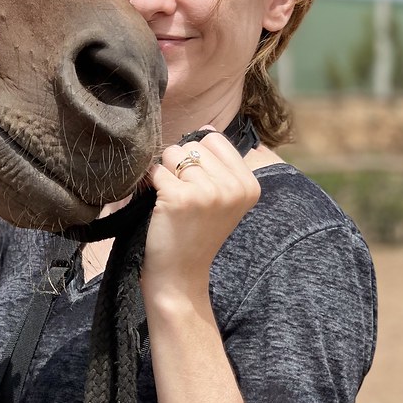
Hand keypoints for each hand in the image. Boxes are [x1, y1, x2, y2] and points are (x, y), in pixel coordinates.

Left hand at [142, 127, 260, 295]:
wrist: (181, 275)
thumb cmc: (196, 233)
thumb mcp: (222, 198)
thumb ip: (218, 163)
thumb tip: (206, 127)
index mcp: (249, 185)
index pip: (214, 139)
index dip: (198, 159)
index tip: (200, 187)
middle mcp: (233, 187)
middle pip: (192, 144)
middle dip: (181, 166)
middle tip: (186, 200)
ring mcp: (208, 192)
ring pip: (172, 154)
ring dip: (166, 175)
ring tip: (175, 203)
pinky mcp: (181, 197)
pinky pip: (156, 171)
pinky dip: (152, 186)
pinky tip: (162, 208)